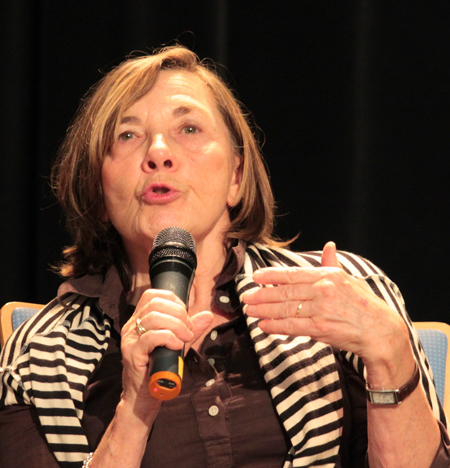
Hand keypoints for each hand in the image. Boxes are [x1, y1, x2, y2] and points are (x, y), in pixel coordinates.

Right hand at [120, 289, 212, 411]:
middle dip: (179, 313)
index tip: (186, 317)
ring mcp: (130, 339)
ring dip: (177, 326)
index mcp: (139, 319)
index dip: (174, 301)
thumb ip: (191, 329)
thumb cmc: (160, 369)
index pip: (153, 294)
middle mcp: (131, 325)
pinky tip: (177, 346)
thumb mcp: (178, 345)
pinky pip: (151, 337)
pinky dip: (169, 338)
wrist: (145, 398)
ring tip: (185, 339)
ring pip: (154, 318)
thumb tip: (208, 314)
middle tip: (189, 330)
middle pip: (156, 303)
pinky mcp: (132, 353)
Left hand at [242, 242, 410, 372]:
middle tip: (246, 296)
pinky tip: (263, 325)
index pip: (292, 274)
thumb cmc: (363, 304)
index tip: (256, 277)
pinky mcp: (320, 328)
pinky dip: (275, 326)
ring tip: (250, 310)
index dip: (271, 276)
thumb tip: (328, 246)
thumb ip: (331, 264)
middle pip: (284, 291)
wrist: (380, 330)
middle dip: (262, 294)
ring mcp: (321, 309)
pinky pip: (292, 326)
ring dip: (264, 310)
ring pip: (285, 308)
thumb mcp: (348, 279)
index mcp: (327, 276)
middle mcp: (322, 290)